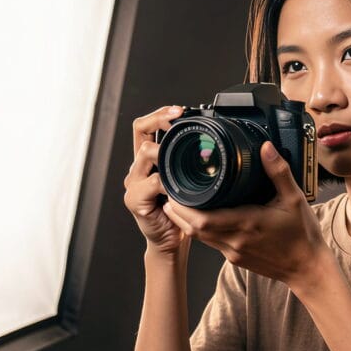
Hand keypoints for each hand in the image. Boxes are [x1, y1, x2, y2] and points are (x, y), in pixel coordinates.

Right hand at [123, 105, 189, 258]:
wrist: (171, 241)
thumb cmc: (183, 209)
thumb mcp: (188, 180)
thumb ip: (191, 162)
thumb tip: (217, 141)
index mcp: (148, 160)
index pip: (144, 126)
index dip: (159, 114)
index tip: (179, 110)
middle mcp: (137, 167)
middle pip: (139, 131)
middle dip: (159, 120)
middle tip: (179, 118)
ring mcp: (133, 182)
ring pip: (145, 153)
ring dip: (165, 149)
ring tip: (181, 150)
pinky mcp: (134, 199)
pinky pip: (151, 182)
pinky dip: (167, 181)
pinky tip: (179, 183)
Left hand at [164, 141, 332, 290]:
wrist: (307, 269)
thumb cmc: (302, 235)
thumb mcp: (295, 198)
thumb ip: (279, 172)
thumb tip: (266, 147)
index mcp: (247, 223)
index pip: (203, 219)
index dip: (183, 207)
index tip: (175, 189)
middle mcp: (235, 240)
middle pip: (193, 228)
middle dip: (177, 212)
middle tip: (170, 191)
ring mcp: (233, 252)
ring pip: (199, 237)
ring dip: (185, 221)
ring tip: (178, 201)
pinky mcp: (235, 258)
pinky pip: (210, 243)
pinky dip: (200, 229)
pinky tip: (200, 216)